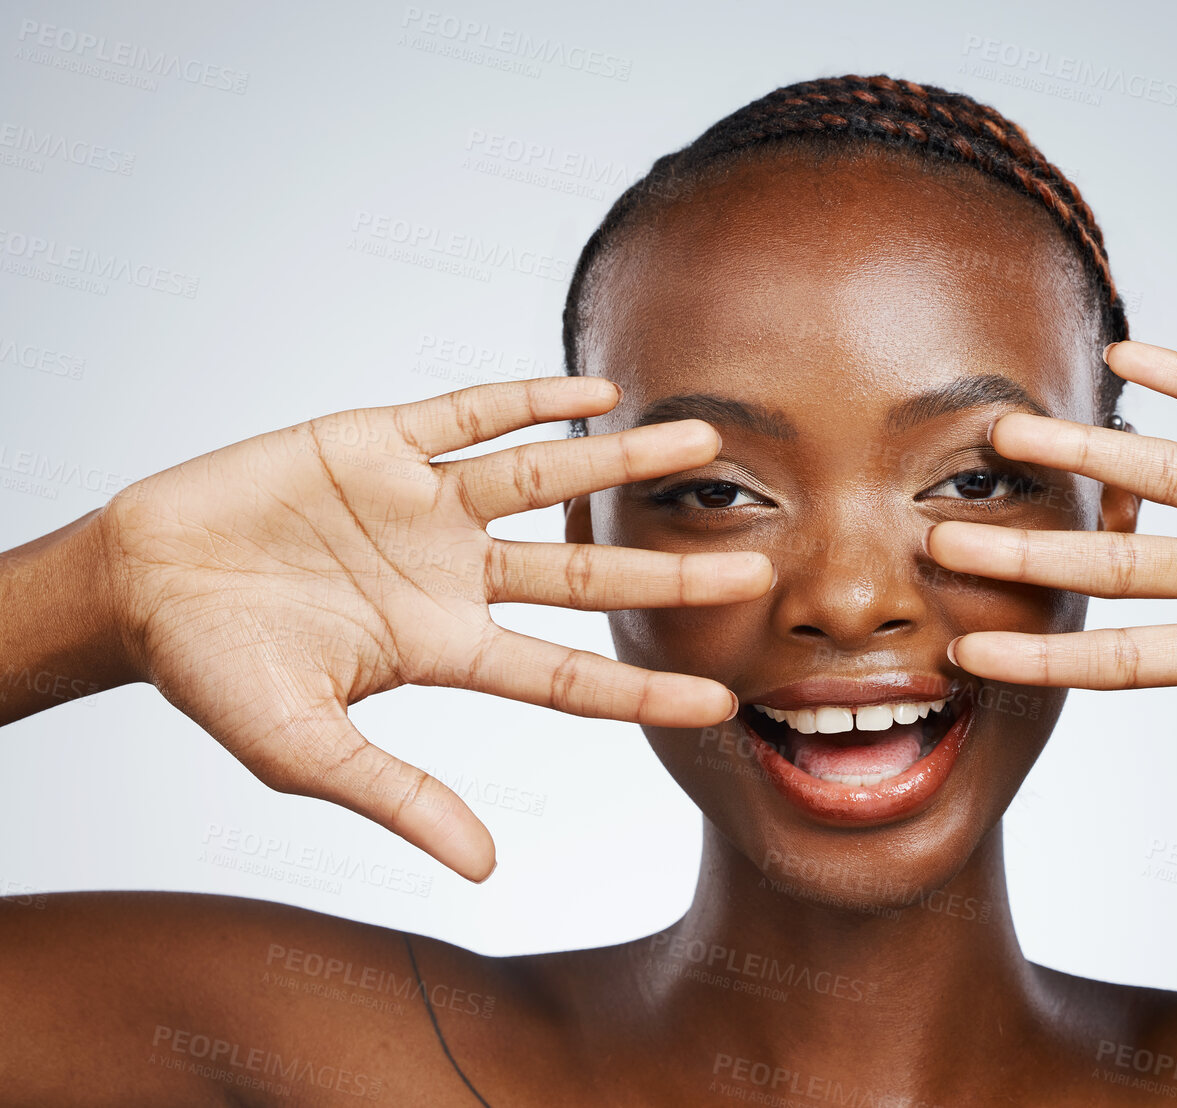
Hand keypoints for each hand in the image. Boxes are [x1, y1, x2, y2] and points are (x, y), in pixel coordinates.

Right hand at [94, 377, 771, 880]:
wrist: (136, 583)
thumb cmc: (215, 674)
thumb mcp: (306, 750)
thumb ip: (398, 797)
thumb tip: (486, 869)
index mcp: (441, 646)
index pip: (566, 675)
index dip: (641, 687)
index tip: (722, 699)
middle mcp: (450, 572)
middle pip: (583, 574)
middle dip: (668, 572)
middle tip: (761, 565)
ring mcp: (421, 505)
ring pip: (544, 478)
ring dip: (621, 461)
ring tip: (704, 441)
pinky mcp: (377, 442)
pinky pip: (469, 412)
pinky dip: (529, 399)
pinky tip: (595, 392)